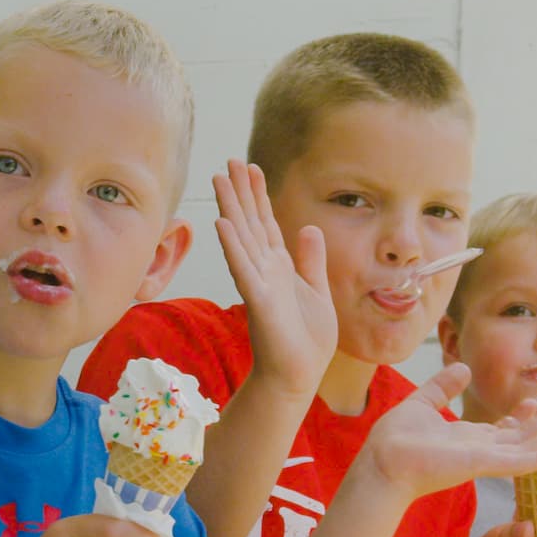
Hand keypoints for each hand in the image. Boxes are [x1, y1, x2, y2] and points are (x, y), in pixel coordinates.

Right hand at [213, 159, 334, 399]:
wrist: (298, 375)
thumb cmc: (305, 339)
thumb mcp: (316, 291)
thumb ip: (311, 260)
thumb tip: (308, 227)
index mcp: (279, 267)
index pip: (266, 223)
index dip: (258, 195)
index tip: (250, 167)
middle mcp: (264, 270)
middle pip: (250, 222)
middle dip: (240, 191)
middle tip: (230, 161)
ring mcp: (259, 283)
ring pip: (242, 238)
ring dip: (231, 208)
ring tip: (220, 179)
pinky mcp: (259, 301)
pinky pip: (244, 269)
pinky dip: (233, 246)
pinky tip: (222, 223)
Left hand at [356, 365, 536, 502]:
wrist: (382, 461)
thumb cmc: (395, 440)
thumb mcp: (422, 403)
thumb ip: (443, 387)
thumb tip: (464, 368)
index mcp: (465, 438)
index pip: (500, 429)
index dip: (518, 416)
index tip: (533, 401)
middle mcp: (478, 450)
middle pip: (518, 439)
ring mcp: (482, 459)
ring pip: (524, 450)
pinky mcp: (481, 465)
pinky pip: (516, 463)